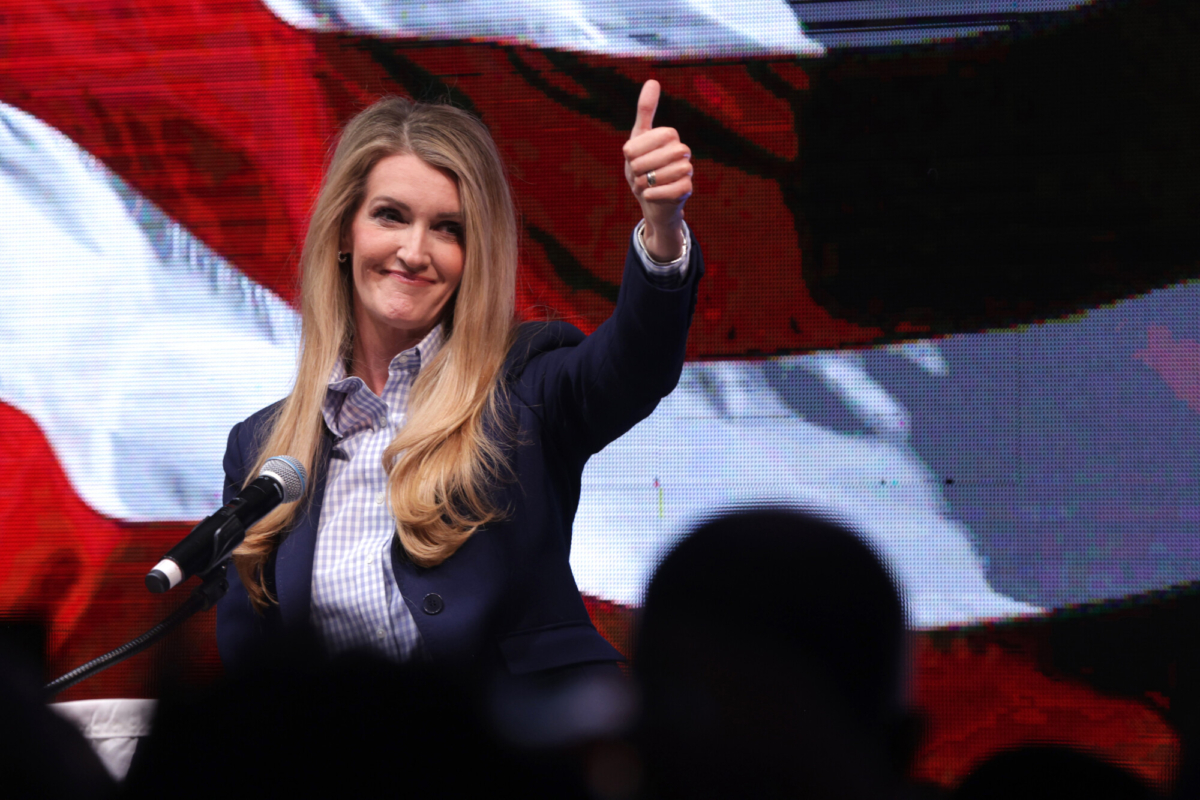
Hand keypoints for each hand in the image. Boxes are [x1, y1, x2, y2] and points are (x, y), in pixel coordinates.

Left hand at [624, 80, 692, 261]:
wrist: (647, 199)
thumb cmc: (641, 166)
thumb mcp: (637, 138)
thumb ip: (645, 111)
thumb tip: (653, 80)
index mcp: (670, 136)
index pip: (657, 135)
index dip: (638, 149)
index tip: (629, 157)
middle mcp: (682, 151)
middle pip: (667, 153)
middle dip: (643, 166)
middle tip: (635, 174)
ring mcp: (687, 170)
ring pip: (672, 171)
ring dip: (648, 181)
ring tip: (641, 185)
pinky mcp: (686, 190)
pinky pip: (675, 190)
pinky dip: (656, 194)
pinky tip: (647, 195)